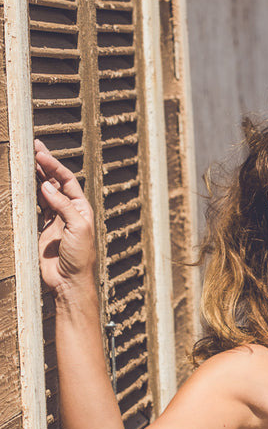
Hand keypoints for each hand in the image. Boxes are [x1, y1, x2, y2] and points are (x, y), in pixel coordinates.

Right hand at [35, 139, 96, 292]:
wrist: (69, 281)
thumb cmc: (79, 257)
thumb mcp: (77, 228)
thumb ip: (62, 207)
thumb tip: (47, 187)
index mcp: (81, 208)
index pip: (67, 180)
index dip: (54, 166)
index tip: (40, 153)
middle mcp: (70, 210)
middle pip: (56, 182)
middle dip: (46, 164)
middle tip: (34, 147)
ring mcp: (56, 219)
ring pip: (45, 192)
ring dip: (37, 176)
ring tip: (28, 160)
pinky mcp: (44, 228)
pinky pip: (37, 207)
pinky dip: (31, 194)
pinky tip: (26, 182)